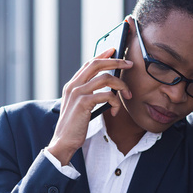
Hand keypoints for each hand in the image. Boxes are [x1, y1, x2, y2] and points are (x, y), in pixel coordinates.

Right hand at [47, 49, 132, 164]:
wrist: (63, 141)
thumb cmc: (74, 126)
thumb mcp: (79, 106)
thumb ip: (88, 94)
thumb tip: (107, 86)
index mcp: (72, 85)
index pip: (88, 64)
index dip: (102, 55)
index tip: (114, 50)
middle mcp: (73, 86)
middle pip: (96, 64)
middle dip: (116, 61)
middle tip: (129, 64)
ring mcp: (77, 93)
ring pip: (106, 78)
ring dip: (121, 85)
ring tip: (128, 94)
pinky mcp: (83, 103)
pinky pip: (107, 95)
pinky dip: (115, 102)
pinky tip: (115, 111)